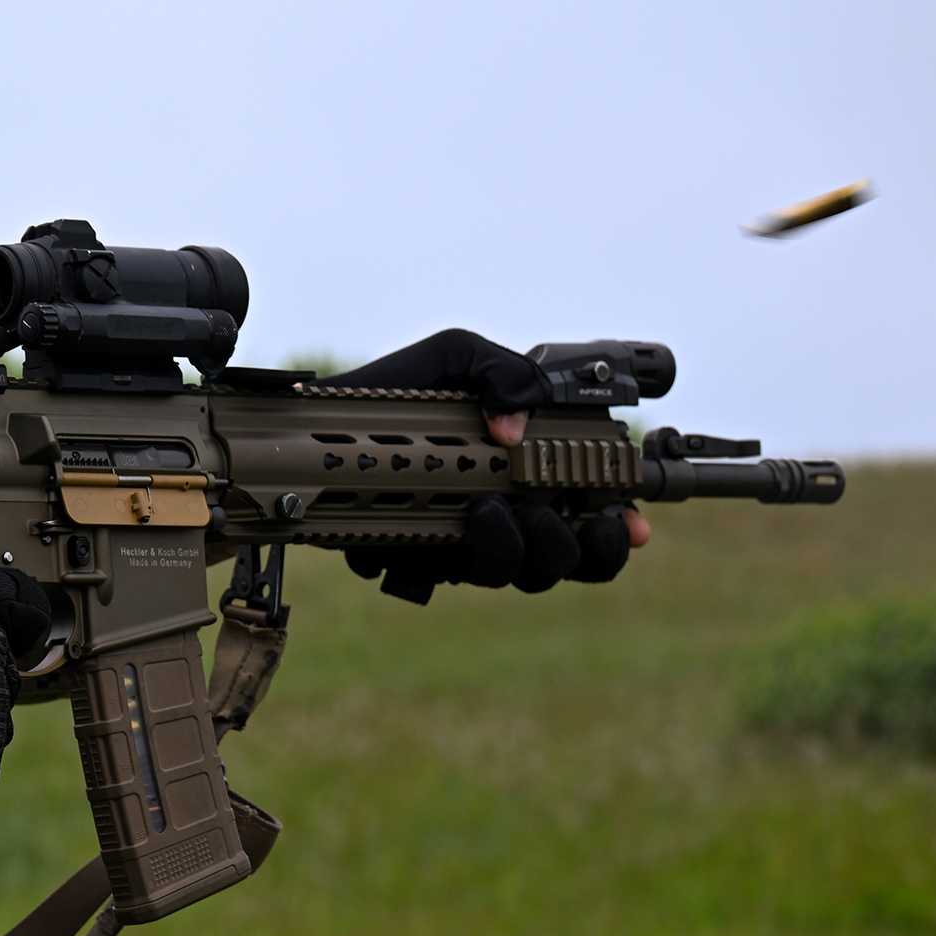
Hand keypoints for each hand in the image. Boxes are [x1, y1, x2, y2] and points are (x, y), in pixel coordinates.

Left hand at [318, 329, 650, 602]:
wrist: (312, 414)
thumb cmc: (394, 388)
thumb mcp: (455, 358)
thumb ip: (503, 373)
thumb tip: (518, 429)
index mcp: (525, 478)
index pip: (590, 525)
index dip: (614, 535)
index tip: (624, 524)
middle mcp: (498, 519)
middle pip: (559, 565)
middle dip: (563, 544)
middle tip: (541, 511)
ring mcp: (452, 545)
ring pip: (501, 577)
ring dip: (505, 548)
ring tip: (483, 508)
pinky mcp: (402, 558)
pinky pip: (429, 575)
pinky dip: (429, 552)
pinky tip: (417, 527)